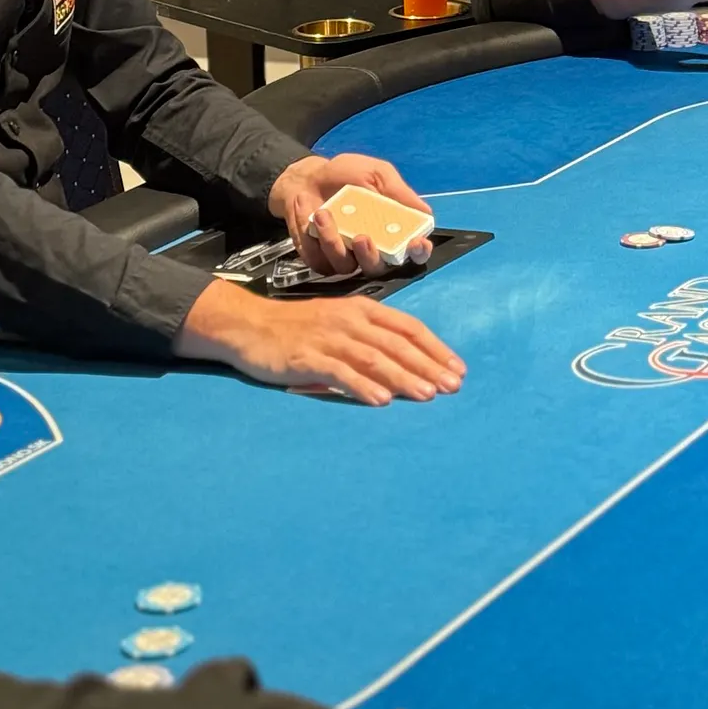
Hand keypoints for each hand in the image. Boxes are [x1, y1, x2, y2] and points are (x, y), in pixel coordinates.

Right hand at [176, 281, 464, 405]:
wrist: (250, 326)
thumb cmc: (300, 329)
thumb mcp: (340, 325)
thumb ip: (369, 341)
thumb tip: (407, 367)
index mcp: (362, 309)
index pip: (408, 327)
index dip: (435, 348)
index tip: (456, 368)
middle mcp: (350, 320)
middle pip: (397, 343)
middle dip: (428, 366)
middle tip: (452, 386)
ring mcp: (328, 337)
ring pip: (374, 357)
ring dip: (404, 377)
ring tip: (427, 395)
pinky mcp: (307, 357)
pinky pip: (340, 372)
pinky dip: (363, 386)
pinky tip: (381, 399)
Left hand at [270, 153, 433, 277]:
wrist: (307, 177)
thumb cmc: (346, 174)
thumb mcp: (376, 174)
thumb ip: (398, 192)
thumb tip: (426, 212)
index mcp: (390, 230)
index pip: (411, 251)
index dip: (417, 252)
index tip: (415, 243)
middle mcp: (370, 249)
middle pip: (378, 268)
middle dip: (371, 256)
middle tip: (362, 237)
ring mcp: (344, 257)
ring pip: (345, 267)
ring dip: (333, 241)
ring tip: (322, 213)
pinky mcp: (319, 260)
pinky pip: (318, 259)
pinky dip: (312, 234)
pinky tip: (308, 209)